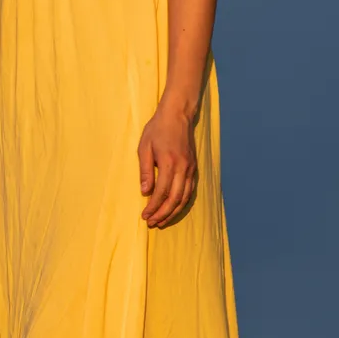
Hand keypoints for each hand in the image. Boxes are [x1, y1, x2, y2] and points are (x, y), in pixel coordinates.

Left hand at [137, 101, 196, 227]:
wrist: (177, 114)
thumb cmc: (157, 129)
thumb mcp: (144, 147)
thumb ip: (145, 171)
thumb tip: (145, 192)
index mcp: (169, 163)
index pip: (161, 192)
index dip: (153, 207)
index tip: (144, 216)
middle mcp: (183, 168)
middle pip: (175, 199)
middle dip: (163, 214)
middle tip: (152, 223)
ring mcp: (191, 168)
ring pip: (184, 197)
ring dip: (173, 212)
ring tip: (162, 221)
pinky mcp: (194, 167)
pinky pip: (190, 191)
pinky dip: (182, 203)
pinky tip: (174, 209)